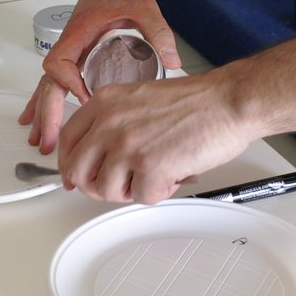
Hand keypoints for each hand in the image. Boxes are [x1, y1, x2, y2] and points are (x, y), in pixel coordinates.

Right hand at [18, 0, 178, 153]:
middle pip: (48, 83)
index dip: (69, 85)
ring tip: (39, 139)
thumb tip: (174, 61)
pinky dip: (45, 99)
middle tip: (49, 142)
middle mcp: (69, 43)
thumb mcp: (145, 8)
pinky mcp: (75, 54)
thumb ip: (159, 33)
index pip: (61, 63)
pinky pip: (54, 81)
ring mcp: (70, 50)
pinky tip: (38, 117)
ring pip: (47, 85)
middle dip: (47, 113)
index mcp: (80, 32)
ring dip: (42, 112)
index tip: (85, 101)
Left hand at [57, 73, 251, 202]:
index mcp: (104, 103)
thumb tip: (98, 154)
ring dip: (131, 189)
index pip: (68, 140)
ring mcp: (127, 146)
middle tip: (118, 185)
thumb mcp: (138, 98)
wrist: (227, 102)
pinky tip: (172, 174)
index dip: (70, 164)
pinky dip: (158, 192)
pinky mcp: (149, 168)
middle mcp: (110, 123)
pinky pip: (140, 197)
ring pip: (106, 190)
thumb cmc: (195, 102)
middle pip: (78, 170)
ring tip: (155, 173)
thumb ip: (113, 122)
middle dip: (96, 185)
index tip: (75, 176)